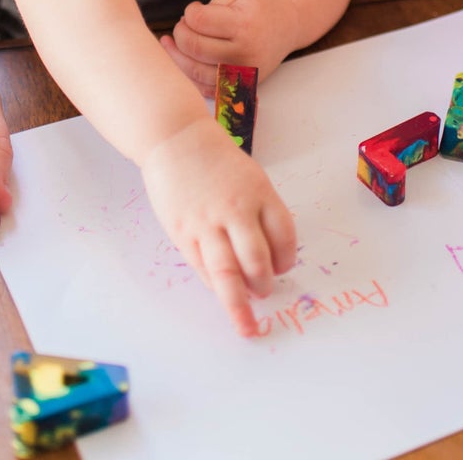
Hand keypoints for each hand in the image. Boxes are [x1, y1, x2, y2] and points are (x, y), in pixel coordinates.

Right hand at [141, 117, 295, 335]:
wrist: (176, 140)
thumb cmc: (216, 161)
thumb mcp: (250, 178)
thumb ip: (260, 213)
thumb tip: (269, 255)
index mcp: (259, 193)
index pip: (284, 236)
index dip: (287, 258)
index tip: (283, 266)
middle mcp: (235, 210)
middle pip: (258, 260)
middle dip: (265, 284)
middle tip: (265, 291)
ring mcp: (207, 223)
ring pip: (228, 274)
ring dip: (240, 303)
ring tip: (247, 322)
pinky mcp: (182, 232)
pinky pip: (202, 268)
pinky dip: (214, 285)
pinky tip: (220, 290)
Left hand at [160, 0, 298, 97]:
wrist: (288, 25)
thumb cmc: (257, 8)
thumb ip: (206, 11)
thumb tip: (181, 30)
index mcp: (243, 25)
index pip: (198, 21)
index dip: (189, 12)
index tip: (194, 8)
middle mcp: (245, 53)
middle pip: (194, 47)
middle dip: (180, 34)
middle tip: (183, 25)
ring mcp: (243, 73)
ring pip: (195, 72)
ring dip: (177, 56)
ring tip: (172, 43)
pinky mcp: (242, 86)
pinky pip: (206, 89)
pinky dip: (190, 76)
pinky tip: (184, 60)